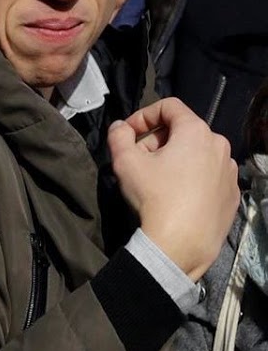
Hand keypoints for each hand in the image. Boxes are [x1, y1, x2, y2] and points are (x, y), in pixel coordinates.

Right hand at [110, 97, 237, 280]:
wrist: (181, 244)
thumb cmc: (154, 196)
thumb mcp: (124, 160)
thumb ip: (118, 134)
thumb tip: (121, 127)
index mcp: (196, 132)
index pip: (169, 106)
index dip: (144, 114)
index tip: (129, 134)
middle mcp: (219, 147)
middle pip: (183, 130)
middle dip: (157, 139)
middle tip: (139, 158)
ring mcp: (230, 173)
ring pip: (198, 153)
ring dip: (175, 158)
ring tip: (157, 178)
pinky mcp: (233, 195)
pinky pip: (210, 175)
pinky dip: (192, 177)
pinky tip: (176, 195)